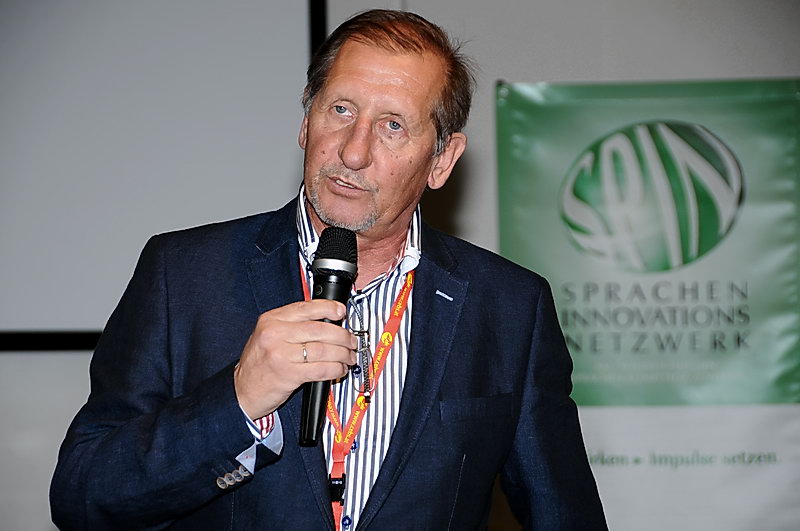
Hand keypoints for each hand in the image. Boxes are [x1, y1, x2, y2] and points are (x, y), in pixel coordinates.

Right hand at [234, 300, 356, 419]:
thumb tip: (328, 320)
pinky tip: (339, 370)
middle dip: (342, 335)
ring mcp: (281, 354)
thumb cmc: (259, 363)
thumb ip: (293, 325)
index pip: (306, 308)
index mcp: (271, 320)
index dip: (329, 308)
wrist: (242, 390)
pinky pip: (321, 369)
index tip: (342, 312)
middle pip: (320, 329)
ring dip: (343, 354)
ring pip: (323, 349)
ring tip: (349, 357)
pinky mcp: (288, 374)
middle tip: (351, 341)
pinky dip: (335, 369)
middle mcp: (275, 334)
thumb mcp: (269, 335)